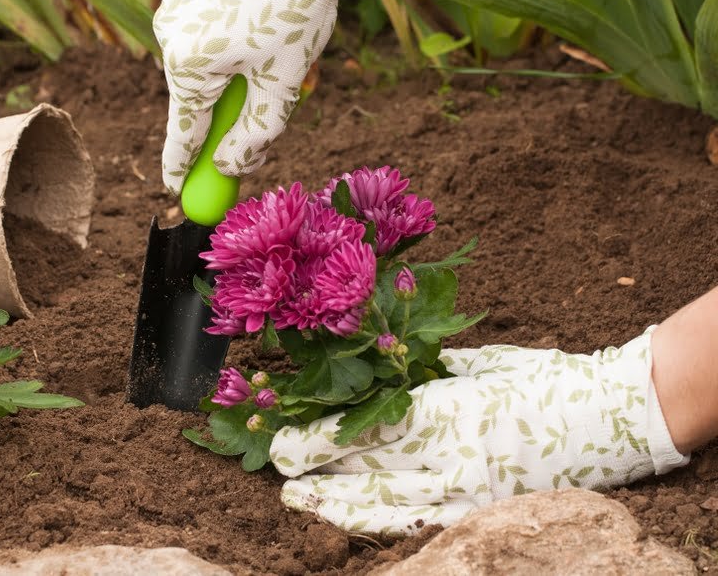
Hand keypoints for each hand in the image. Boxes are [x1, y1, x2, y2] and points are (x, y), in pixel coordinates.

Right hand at [154, 0, 413, 194]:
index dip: (181, 168)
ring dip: (227, 64)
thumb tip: (230, 169)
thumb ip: (255, 135)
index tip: (175, 193)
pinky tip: (257, 11)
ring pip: (198, 55)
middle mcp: (168, 31)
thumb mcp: (283, 84)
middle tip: (256, 102)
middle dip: (222, 106)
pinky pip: (201, 20)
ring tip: (270, 37)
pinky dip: (224, 30)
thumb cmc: (300, 9)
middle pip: (194, 92)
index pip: (183, 132)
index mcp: (188, 63)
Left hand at [269, 329, 688, 533]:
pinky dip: (377, 523)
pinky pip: (418, 525)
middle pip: (365, 468)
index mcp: (448, 408)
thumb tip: (380, 370)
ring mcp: (467, 493)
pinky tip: (349, 520)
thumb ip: (427, 373)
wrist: (610, 417)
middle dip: (314, 469)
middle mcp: (450, 455)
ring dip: (334, 502)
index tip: (284, 438)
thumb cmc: (541, 379)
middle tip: (277, 467)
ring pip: (384, 505)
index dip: (319, 437)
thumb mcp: (478, 363)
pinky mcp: (481, 514)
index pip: (365, 428)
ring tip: (298, 499)